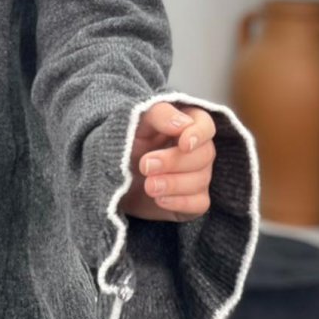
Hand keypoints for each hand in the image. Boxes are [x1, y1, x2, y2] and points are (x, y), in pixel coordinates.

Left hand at [118, 101, 215, 222]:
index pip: (206, 125)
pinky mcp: (192, 200)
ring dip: (174, 184)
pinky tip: (159, 199)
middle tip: (145, 165)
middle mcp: (197, 149)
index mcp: (186, 124)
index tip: (183, 144)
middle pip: (204, 155)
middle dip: (174, 162)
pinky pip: (199, 204)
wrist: (112, 174)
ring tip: (148, 186)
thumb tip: (183, 124)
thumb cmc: (127, 139)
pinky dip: (180, 202)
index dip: (199, 134)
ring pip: (201, 180)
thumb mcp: (137, 120)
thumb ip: (160, 115)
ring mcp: (197, 175)